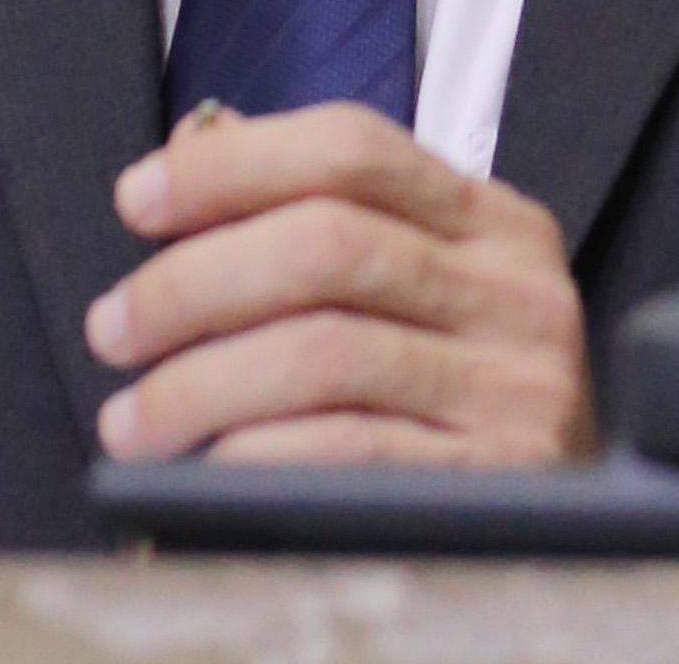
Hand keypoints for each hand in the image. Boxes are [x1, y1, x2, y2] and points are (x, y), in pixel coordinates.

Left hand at [86, 101, 594, 465]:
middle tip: (113, 328)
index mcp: (494, 222)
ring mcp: (520, 386)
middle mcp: (519, 292)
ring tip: (132, 420)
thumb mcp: (408, 293)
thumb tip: (200, 142)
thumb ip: (315, 210)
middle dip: (191, 282)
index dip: (231, 165)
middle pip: (325, 243)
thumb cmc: (451, 404)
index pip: (353, 146)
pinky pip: (351, 449)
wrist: (565, 537)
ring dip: (198, 383)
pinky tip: (203, 467)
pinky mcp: (501, 478)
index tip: (136, 200)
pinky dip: (256, 453)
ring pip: (324, 350)